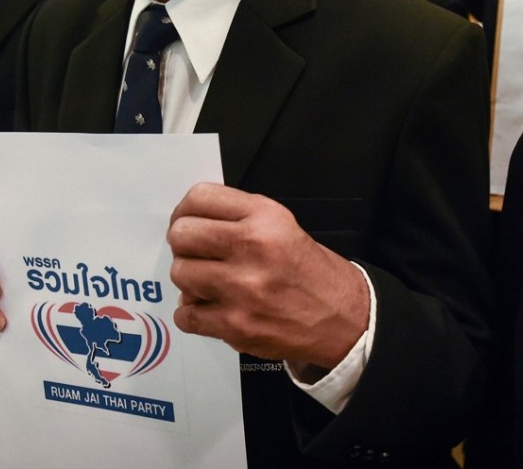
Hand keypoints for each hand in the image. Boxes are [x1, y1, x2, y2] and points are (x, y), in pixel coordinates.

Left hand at [168, 183, 368, 369]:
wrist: (342, 317)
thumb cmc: (310, 271)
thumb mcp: (282, 225)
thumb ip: (238, 217)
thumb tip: (190, 221)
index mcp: (265, 217)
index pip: (199, 198)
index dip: (185, 210)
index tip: (187, 221)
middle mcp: (252, 247)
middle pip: (181, 235)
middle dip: (184, 245)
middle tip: (197, 253)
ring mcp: (241, 288)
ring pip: (180, 274)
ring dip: (190, 280)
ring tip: (209, 283)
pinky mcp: (235, 325)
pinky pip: (185, 315)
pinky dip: (192, 314)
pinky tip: (210, 309)